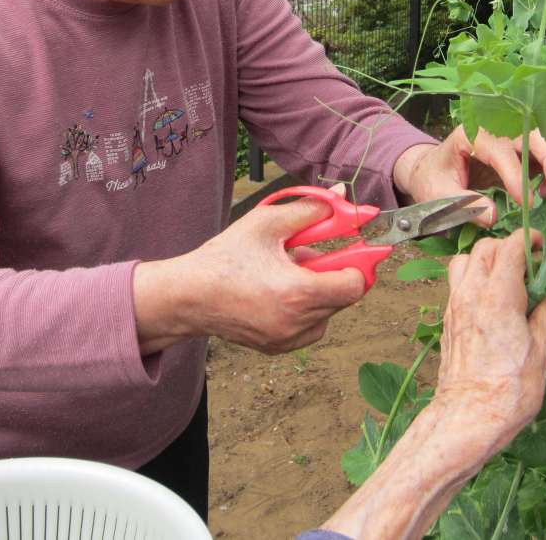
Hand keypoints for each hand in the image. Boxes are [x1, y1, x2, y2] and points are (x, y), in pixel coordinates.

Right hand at [133, 186, 364, 354]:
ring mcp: (288, 340)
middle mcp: (298, 323)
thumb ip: (310, 209)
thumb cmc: (225, 257)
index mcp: (298, 293)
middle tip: (306, 255)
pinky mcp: (278, 348)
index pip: (356, 284)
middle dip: (333, 273)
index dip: (357, 263)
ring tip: (287, 274)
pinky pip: (309, 328)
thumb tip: (341, 197)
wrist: (189, 296)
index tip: (348, 249)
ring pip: (328, 313)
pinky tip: (279, 293)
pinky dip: (305, 310)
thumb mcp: (267, 223)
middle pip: (343, 298)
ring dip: (319, 292)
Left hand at [318, 231, 545, 539]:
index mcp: (497, 295)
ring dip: (486, 261)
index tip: (543, 245)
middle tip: (532, 265)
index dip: (528, 239)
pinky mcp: (449, 320)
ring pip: (465, 262)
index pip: (509, 246)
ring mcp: (455, 305)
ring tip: (510, 280)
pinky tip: (495, 302)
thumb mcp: (542, 351)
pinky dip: (475, 279)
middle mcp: (471, 293)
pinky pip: (458, 284)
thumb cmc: (508, 390)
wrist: (468, 418)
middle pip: (485, 248)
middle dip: (508, 247)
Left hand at [394, 126, 545, 228]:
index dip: (516, 175)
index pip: (499, 150)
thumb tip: (494, 216)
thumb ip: (464, 205)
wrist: (431, 169)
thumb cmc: (433, 179)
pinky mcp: (520, 148)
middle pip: (531, 134)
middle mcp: (494, 129)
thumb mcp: (438, 194)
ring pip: (545, 139)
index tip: (527, 202)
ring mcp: (510, 136)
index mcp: (471, 135)